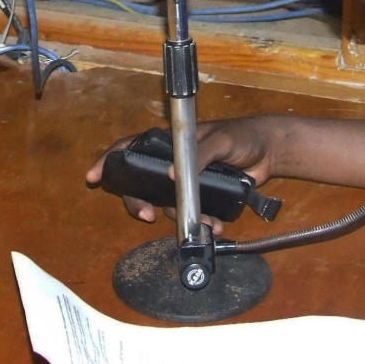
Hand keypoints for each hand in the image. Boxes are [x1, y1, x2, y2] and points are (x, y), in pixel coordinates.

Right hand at [84, 116, 284, 233]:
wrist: (270, 153)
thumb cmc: (242, 136)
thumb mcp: (221, 140)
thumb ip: (200, 154)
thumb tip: (172, 174)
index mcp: (171, 143)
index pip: (133, 147)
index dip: (110, 160)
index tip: (94, 176)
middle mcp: (173, 163)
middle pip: (141, 185)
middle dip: (138, 203)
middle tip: (147, 216)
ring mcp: (186, 182)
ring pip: (168, 205)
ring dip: (180, 219)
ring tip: (204, 225)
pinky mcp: (202, 197)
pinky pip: (192, 214)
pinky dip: (200, 224)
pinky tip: (215, 227)